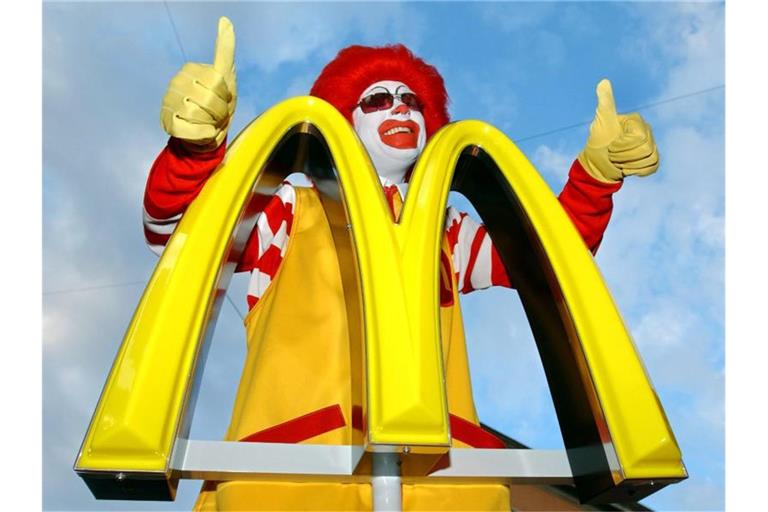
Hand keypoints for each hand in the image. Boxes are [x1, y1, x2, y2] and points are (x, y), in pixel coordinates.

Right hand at [160, 17, 236, 151]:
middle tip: (217, 114)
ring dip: (212, 123)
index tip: (224, 97)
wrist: (209, 134)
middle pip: (210, 98)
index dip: (226, 95)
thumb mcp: (226, 76)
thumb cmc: (219, 103)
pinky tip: (201, 131)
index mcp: (190, 69)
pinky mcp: (167, 123)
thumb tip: (225, 19)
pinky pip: (193, 130)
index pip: (217, 81)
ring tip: (208, 121)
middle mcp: (176, 83)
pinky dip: (204, 134)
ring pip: (199, 114)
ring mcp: (169, 102)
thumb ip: (225, 50)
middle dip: (221, 111)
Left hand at [578, 79, 658, 182]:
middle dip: (624, 155)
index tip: (611, 145)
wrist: (597, 165)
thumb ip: (605, 102)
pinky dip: (637, 170)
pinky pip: (652, 166)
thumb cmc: (598, 142)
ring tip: (619, 160)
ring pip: (649, 157)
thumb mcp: (601, 122)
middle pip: (645, 147)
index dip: (622, 145)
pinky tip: (626, 167)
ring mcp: (651, 145)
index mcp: (636, 120)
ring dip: (629, 164)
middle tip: (613, 154)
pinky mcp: (651, 159)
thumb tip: (603, 81)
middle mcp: (647, 130)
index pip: (639, 136)